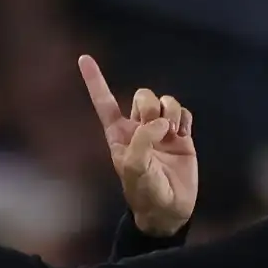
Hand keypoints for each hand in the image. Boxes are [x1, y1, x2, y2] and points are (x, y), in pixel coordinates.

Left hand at [79, 54, 197, 236]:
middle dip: (150, 105)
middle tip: (156, 129)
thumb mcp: (134, 168)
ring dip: (170, 112)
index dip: (95, 80)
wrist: (170, 210)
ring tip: (172, 133)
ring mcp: (161, 131)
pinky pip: (183, 112)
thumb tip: (158, 122)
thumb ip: (141, 140)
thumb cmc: (144, 191)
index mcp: (119, 134)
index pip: (104, 102)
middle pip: (143, 95)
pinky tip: (182, 136)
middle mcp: (139, 129)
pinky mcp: (181, 135)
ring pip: (165, 101)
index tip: (84, 57)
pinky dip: (184, 119)